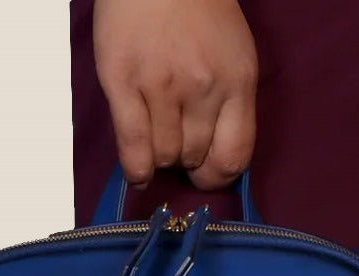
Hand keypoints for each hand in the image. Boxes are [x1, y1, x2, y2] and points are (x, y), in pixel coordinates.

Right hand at [93, 0, 257, 190]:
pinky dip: (136, 167)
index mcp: (237, 80)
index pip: (233, 156)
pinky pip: (133, 145)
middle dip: (186, 161)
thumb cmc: (197, 10)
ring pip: (164, 155)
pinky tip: (138, 172)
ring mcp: (161, 84)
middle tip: (176, 145)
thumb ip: (230, 102)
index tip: (206, 174)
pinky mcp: (122, 81)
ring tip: (156, 139)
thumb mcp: (233, 53)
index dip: (218, 176)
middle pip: (194, 157)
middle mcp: (202, 86)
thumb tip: (214, 157)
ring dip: (160, 158)